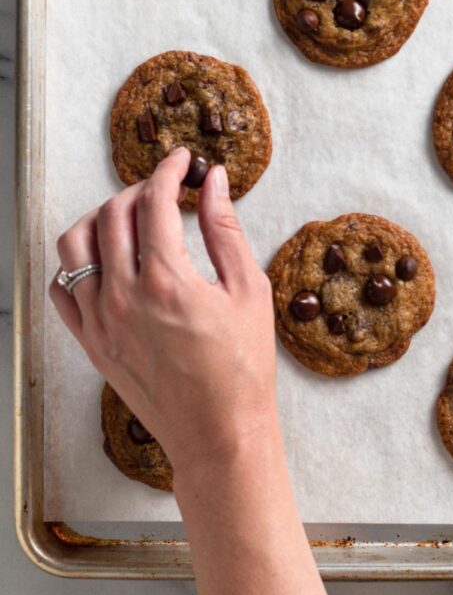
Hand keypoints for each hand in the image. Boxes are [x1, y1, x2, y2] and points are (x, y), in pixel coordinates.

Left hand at [49, 147, 276, 474]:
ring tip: (128, 218)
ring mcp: (100, 322)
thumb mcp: (248, 289)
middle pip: (114, 214)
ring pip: (74, 245)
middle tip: (164, 189)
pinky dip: (75, 264)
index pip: (154, 201)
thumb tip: (213, 182)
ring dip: (100, 218)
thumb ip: (225, 229)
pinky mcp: (91, 344)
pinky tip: (103, 259)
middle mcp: (123, 297)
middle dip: (139, 189)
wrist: (219, 434)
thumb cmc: (243, 367)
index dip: (168, 170)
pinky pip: (62, 290)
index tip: (182, 160)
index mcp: (166, 280)